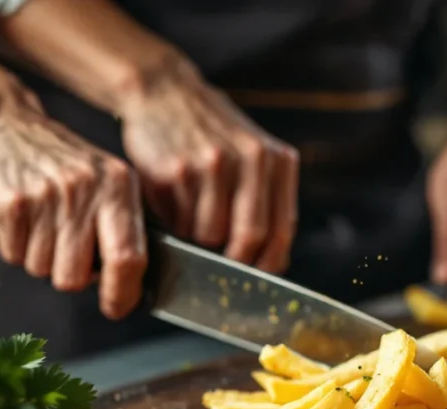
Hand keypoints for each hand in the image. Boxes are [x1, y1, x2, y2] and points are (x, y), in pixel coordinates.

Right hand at [0, 103, 145, 319]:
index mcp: (118, 184)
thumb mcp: (101, 179)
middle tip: (62, 247)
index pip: (130, 257)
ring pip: (43, 270)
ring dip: (38, 257)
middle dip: (67, 275)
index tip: (117, 307)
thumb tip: (128, 284)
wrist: (0, 121)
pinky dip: (13, 245)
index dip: (123, 293)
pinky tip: (18, 217)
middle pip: (78, 277)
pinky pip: (13, 255)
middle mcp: (87, 189)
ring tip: (39, 222)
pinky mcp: (11, 203)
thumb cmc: (56, 160)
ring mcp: (48, 195)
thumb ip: (119, 225)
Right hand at [118, 62, 297, 272]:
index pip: (281, 231)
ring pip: (211, 235)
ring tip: (192, 224)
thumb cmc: (211, 134)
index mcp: (276, 160)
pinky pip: (180, 222)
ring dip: (200, 243)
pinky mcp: (176, 171)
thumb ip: (265, 198)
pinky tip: (175, 205)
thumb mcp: (252, 153)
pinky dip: (177, 226)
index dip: (268, 263)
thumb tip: (266, 262)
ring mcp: (212, 165)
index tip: (255, 277)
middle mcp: (250, 160)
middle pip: (250, 237)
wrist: (164, 92)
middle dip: (234, 262)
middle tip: (220, 268)